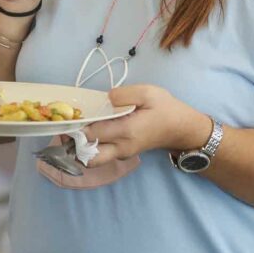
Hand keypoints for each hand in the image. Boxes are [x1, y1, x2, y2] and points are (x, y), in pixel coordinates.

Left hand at [84, 85, 211, 166]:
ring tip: (80, 128)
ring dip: (83, 147)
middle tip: (71, 127)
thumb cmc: (166, 109)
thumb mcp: (148, 92)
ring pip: (94, 159)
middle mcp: (122, 147)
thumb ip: (124, 93)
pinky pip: (103, 155)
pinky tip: (93, 130)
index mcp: (126, 131)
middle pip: (89, 157)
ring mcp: (122, 154)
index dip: (78, 125)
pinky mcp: (123, 154)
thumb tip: (106, 98)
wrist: (182, 128)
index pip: (92, 134)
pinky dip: (93, 147)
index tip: (72, 114)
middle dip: (75, 144)